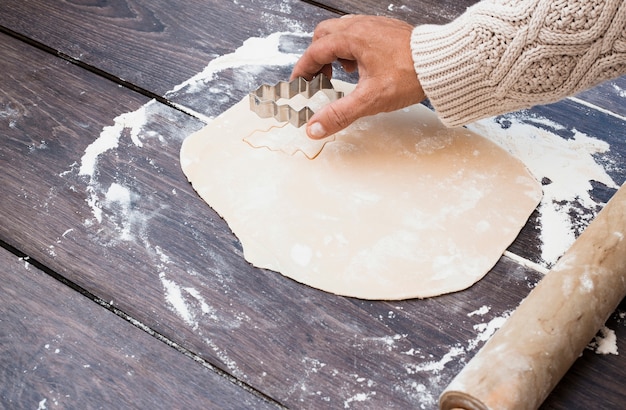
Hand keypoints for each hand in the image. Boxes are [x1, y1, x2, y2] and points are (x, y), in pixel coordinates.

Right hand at [291, 15, 425, 138]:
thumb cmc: (410, 75)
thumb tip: (315, 127)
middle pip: (324, 35)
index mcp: (351, 38)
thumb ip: (339, 114)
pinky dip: (353, 48)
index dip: (303, 69)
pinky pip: (360, 33)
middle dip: (317, 56)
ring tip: (345, 72)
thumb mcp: (369, 100)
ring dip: (336, 51)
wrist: (443, 63)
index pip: (315, 52)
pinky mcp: (386, 30)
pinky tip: (365, 67)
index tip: (299, 83)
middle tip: (320, 77)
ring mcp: (374, 25)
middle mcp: (360, 26)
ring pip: (342, 32)